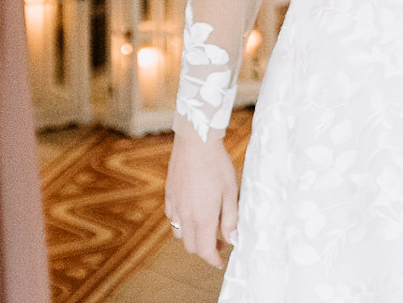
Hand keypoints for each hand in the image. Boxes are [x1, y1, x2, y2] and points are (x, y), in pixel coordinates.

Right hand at [165, 125, 239, 267]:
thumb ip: (230, 219)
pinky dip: (182, 223)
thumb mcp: (231, 192)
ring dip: (192, 237)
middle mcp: (185, 216)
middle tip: (221, 241)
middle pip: (191, 246)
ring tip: (207, 227)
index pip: (205, 250)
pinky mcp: (169, 195)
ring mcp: (174, 206)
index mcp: (202, 218)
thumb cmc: (217, 165)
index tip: (222, 260)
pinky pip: (172, 218)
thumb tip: (232, 240)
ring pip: (179, 234)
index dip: (214, 259)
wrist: (195, 142)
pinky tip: (193, 211)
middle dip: (205, 249)